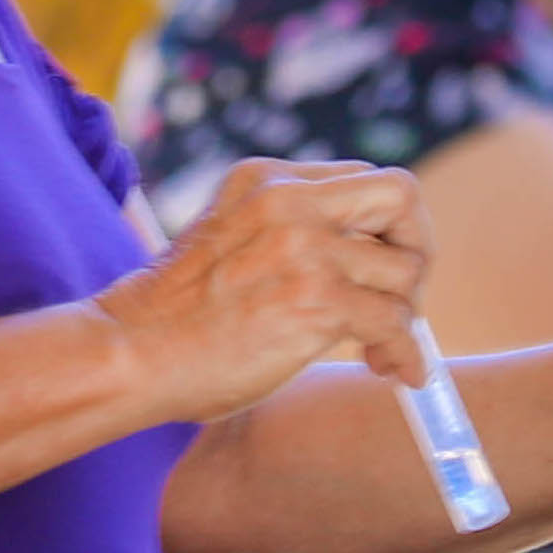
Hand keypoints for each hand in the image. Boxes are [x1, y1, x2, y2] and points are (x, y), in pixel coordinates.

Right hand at [100, 156, 432, 421]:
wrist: (135, 349)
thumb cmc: (179, 312)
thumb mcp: (231, 236)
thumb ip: (284, 230)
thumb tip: (358, 261)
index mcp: (267, 178)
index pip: (364, 180)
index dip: (384, 229)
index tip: (375, 275)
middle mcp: (290, 200)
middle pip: (401, 196)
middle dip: (417, 250)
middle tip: (399, 300)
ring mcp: (305, 246)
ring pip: (405, 271)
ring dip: (407, 318)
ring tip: (382, 352)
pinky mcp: (316, 299)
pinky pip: (396, 323)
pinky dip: (407, 355)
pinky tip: (395, 374)